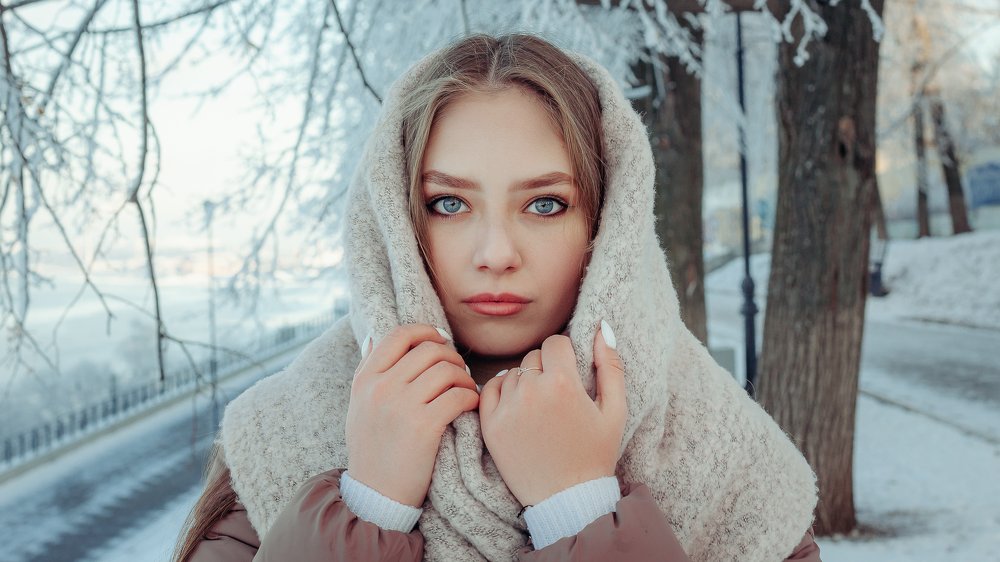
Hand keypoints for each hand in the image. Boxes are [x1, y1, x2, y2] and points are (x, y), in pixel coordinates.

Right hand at [345, 324, 478, 506]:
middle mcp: (381, 387)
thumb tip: (372, 336)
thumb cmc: (371, 449)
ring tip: (465, 391)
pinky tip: (469, 406)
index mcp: (365, 379)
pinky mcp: (424, 426)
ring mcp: (401, 406)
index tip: (441, 341)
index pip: (399, 334)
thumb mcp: (358, 406)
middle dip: (451, 357)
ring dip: (464, 378)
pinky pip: (458, 396)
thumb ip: (366, 370)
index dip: (426, 331)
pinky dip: (470, 398)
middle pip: (429, 350)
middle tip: (459, 372)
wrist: (375, 494)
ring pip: (447, 370)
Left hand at [478, 321, 625, 506]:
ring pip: (514, 373)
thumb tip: (600, 328)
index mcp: (563, 383)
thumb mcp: (615, 410)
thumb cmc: (595, 454)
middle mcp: (531, 391)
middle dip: (547, 369)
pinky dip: (503, 392)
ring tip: (541, 408)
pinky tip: (519, 408)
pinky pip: (491, 389)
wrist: (566, 499)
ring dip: (526, 382)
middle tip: (558, 396)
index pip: (556, 342)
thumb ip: (611, 366)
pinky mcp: (490, 425)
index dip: (566, 355)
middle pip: (534, 357)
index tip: (570, 372)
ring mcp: (507, 408)